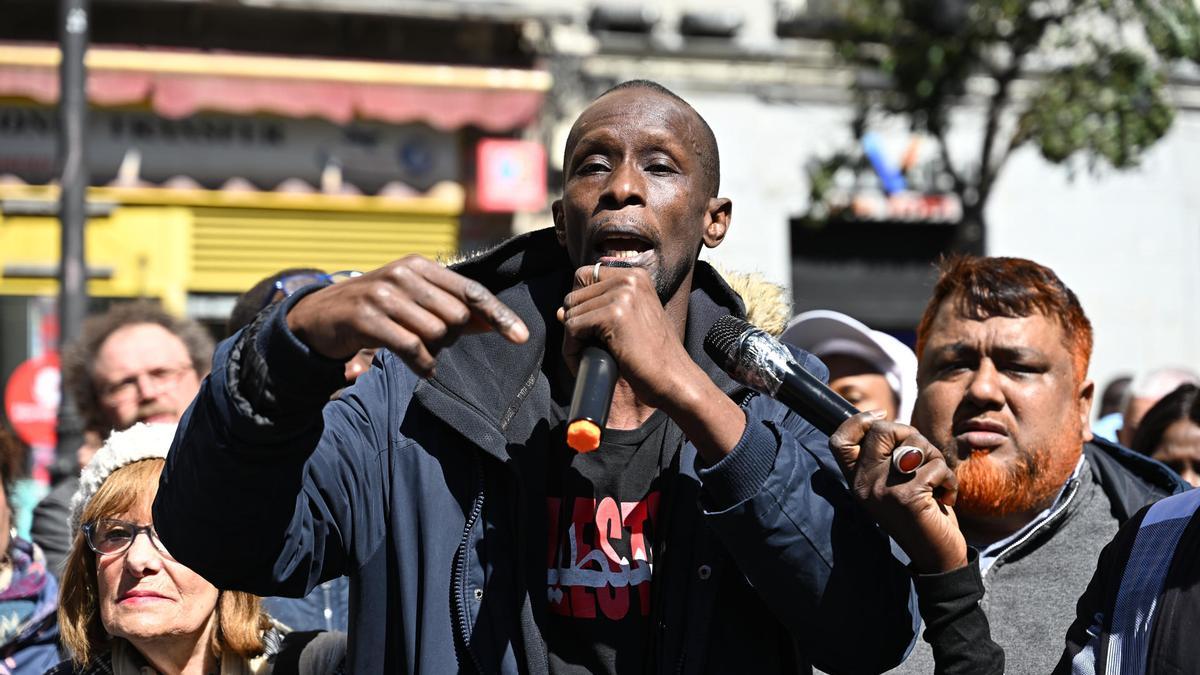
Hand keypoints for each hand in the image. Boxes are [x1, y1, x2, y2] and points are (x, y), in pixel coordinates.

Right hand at [287, 255, 528, 376]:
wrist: (320, 317)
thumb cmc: (378, 310)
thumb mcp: (415, 300)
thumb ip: (454, 309)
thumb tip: (497, 323)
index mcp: (419, 265)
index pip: (471, 291)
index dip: (498, 315)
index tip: (522, 337)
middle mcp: (403, 273)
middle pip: (455, 317)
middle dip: (450, 337)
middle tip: (427, 339)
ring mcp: (382, 294)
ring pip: (435, 332)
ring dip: (432, 350)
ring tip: (413, 347)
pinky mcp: (366, 317)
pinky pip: (411, 347)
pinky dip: (422, 363)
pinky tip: (420, 366)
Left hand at [557, 265, 691, 407]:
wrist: (674, 379)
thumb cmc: (652, 357)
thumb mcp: (627, 323)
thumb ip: (597, 310)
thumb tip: (560, 311)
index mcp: (635, 275)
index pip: (583, 276)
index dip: (579, 304)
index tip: (587, 330)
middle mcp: (629, 278)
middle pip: (573, 295)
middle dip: (573, 325)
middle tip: (584, 350)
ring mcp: (623, 294)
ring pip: (570, 313)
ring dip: (571, 340)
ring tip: (586, 358)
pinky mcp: (614, 314)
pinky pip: (572, 328)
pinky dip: (571, 349)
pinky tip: (584, 362)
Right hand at [829, 412, 967, 573]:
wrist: (936, 558)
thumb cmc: (920, 514)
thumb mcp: (893, 483)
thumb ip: (886, 457)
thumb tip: (884, 420)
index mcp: (856, 481)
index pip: (840, 440)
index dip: (859, 420)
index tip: (883, 417)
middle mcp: (863, 485)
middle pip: (881, 430)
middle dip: (911, 434)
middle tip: (923, 458)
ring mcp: (883, 491)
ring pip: (915, 445)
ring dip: (935, 458)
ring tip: (936, 482)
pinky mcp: (907, 498)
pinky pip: (935, 466)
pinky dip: (948, 479)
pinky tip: (946, 496)